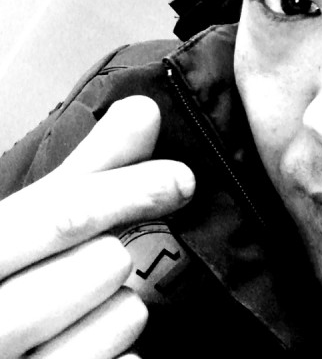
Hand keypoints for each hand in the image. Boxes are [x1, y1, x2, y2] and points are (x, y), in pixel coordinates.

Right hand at [0, 95, 194, 357]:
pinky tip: (92, 338)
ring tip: (87, 301)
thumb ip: (86, 167)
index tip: (179, 178)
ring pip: (125, 313)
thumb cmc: (1, 281)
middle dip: (117, 251)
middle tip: (104, 255)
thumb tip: (143, 110)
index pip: (64, 214)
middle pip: (101, 263)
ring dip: (124, 298)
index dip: (130, 189)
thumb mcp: (27, 222)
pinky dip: (121, 343)